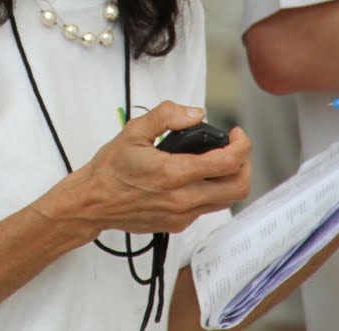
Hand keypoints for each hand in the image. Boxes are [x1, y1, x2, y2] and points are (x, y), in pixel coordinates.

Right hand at [38, 101, 250, 239]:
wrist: (93, 202)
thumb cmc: (111, 168)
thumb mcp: (134, 131)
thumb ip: (167, 116)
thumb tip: (195, 113)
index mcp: (174, 173)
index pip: (228, 163)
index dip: (241, 145)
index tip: (236, 134)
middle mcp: (183, 199)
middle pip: (238, 187)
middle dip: (245, 164)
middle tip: (235, 149)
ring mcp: (182, 215)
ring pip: (226, 201)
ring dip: (231, 179)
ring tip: (220, 162)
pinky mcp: (178, 224)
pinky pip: (206, 209)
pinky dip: (211, 191)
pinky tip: (195, 178)